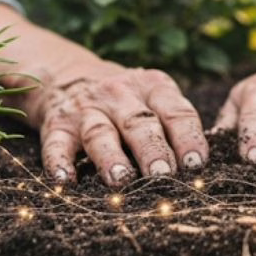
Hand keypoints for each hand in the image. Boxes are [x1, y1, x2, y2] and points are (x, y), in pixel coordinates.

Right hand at [34, 61, 208, 185]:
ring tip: (120, 180)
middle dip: (152, 149)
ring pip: (99, 132)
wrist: (67, 74)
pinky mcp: (57, 125)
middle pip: (138, 123)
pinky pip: (57, 143)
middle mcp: (119, 94)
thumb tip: (198, 171)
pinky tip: (65, 181)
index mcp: (153, 87)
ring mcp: (87, 109)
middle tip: (164, 175)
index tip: (196, 163)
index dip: (187, 137)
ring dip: (110, 156)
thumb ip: (174, 126)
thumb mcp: (154, 98)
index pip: (175, 111)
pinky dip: (59, 161)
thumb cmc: (127, 100)